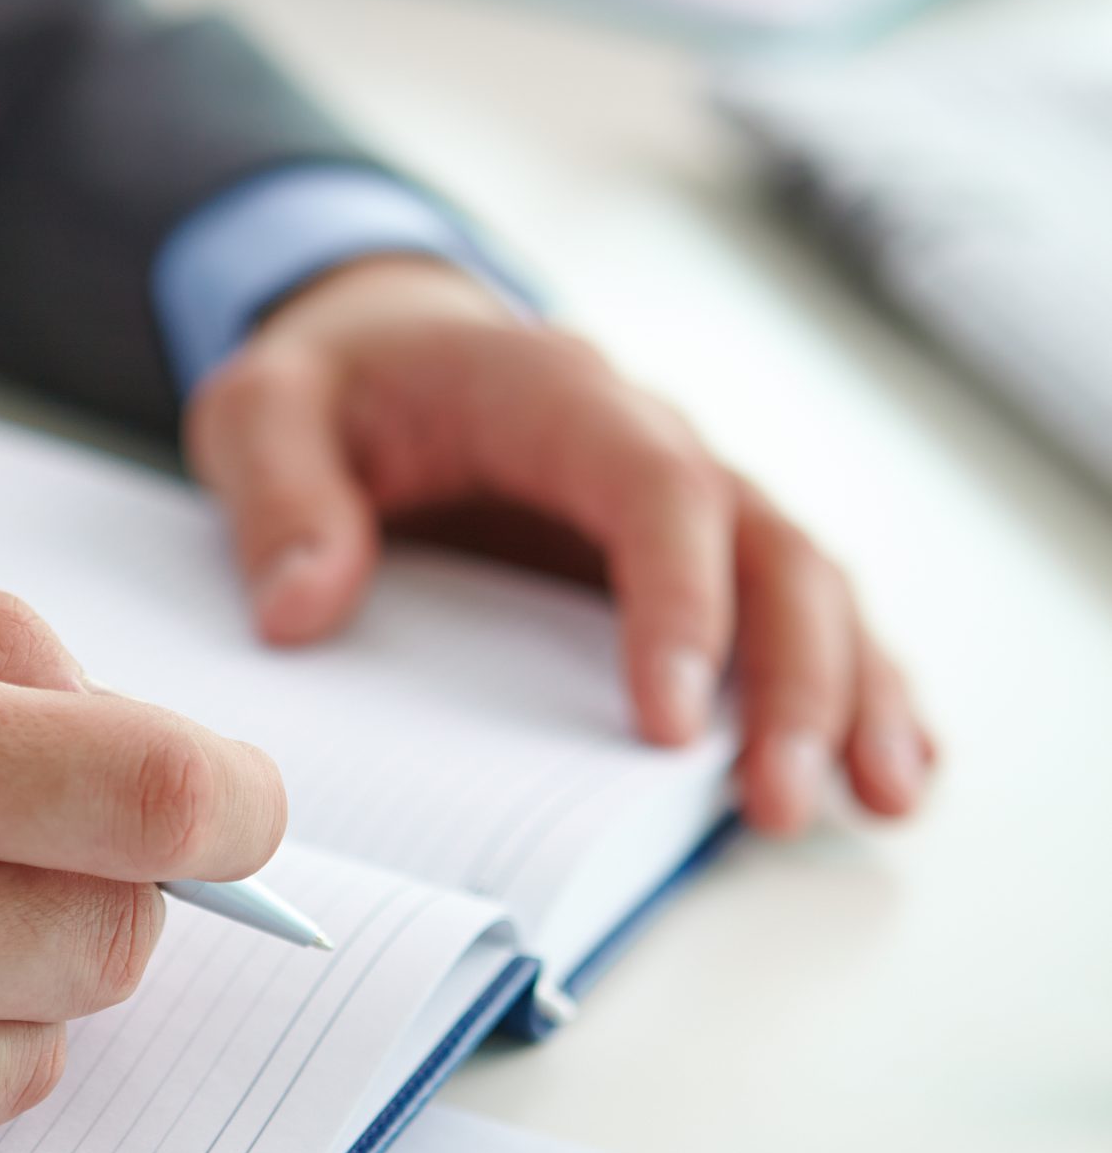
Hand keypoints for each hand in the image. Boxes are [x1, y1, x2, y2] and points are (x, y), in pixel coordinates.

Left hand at [184, 258, 933, 834]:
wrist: (388, 348)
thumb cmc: (333, 386)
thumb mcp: (264, 410)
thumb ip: (278, 494)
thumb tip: (302, 610)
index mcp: (558, 396)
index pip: (654, 489)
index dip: (679, 601)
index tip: (667, 724)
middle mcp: (653, 444)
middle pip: (769, 549)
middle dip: (794, 680)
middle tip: (775, 803)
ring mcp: (690, 507)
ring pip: (810, 587)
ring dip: (850, 695)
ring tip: (877, 802)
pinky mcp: (695, 566)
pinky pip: (796, 620)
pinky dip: (853, 691)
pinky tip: (887, 776)